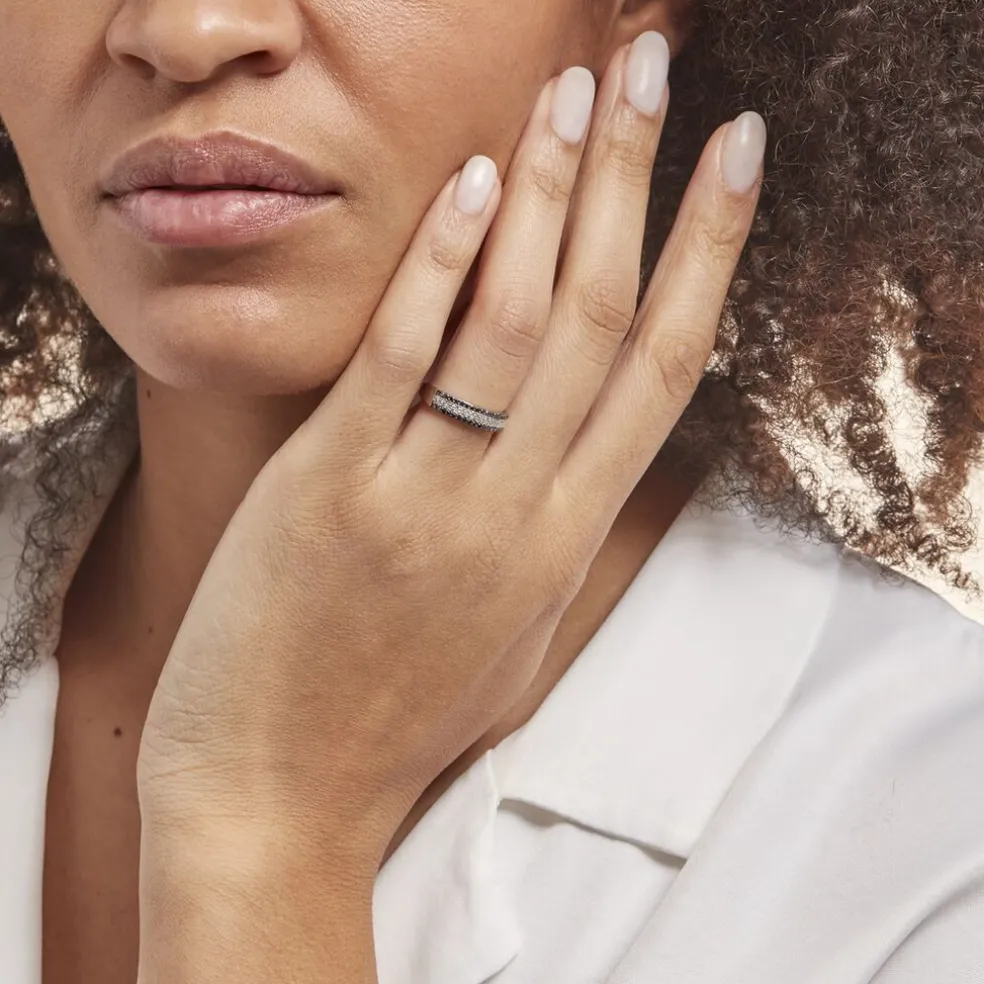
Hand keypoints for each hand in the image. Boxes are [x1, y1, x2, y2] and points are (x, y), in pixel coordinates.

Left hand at [137, 34, 764, 871]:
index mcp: (567, 543)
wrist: (282, 798)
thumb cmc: (399, 718)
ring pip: (515, 321)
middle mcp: (516, 512)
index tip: (736, 165)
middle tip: (662, 75)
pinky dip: (440, 267)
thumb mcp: (515, 636)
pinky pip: (401, 361)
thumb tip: (607, 454)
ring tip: (579, 91)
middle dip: (643, 183)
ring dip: (553, 194)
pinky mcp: (326, 492)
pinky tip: (474, 185)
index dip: (710, 255)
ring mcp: (424, 500)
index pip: (665, 370)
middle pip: (604, 318)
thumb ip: (567, 540)